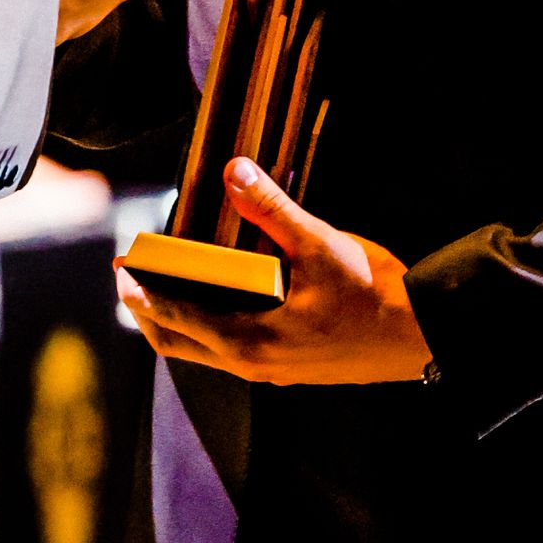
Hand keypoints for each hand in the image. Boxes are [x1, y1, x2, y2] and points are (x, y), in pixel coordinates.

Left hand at [115, 156, 432, 384]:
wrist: (424, 336)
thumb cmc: (375, 295)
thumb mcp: (319, 244)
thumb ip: (271, 209)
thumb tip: (234, 171)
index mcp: (251, 340)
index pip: (176, 318)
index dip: (142, 292)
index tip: (119, 270)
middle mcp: (255, 364)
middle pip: (180, 345)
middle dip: (149, 313)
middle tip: (129, 281)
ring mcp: (274, 371)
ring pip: (206, 352)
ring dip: (180, 322)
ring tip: (166, 287)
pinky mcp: (292, 368)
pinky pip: (232, 351)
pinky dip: (210, 327)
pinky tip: (220, 300)